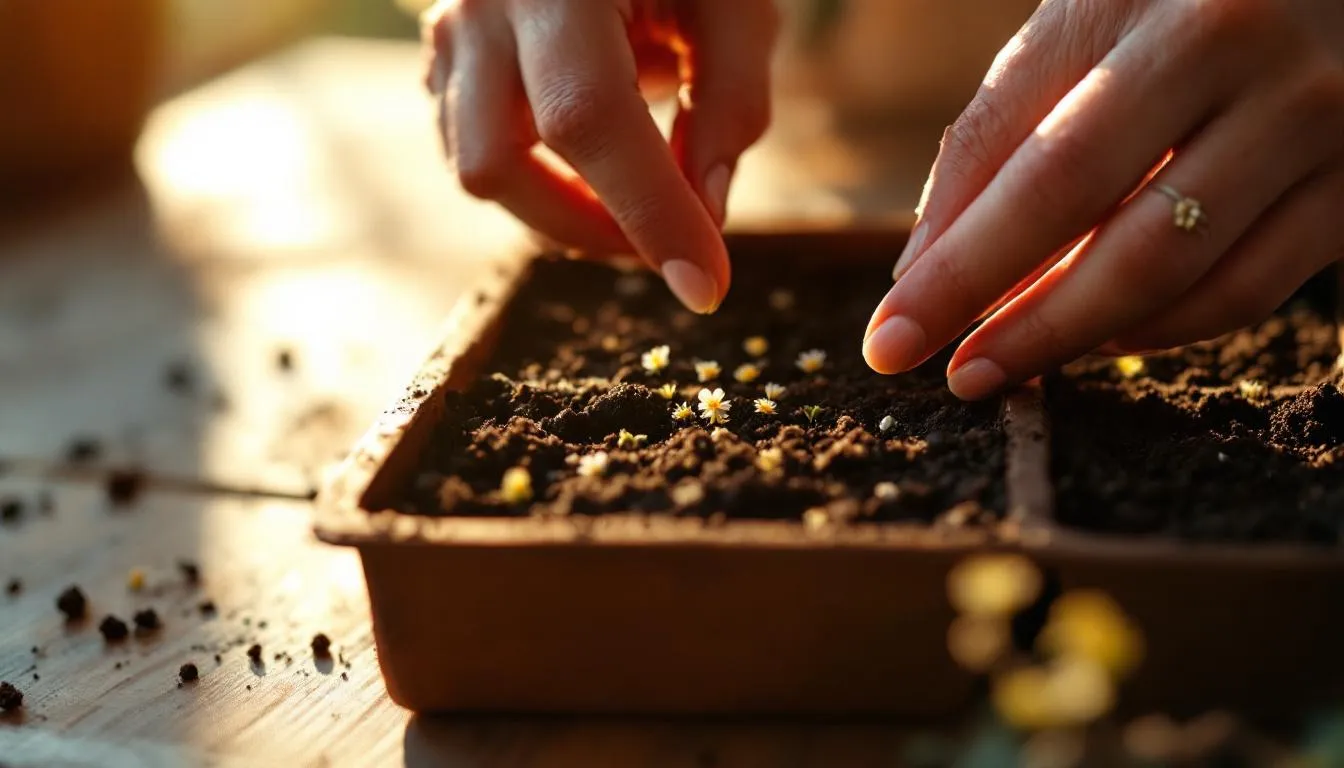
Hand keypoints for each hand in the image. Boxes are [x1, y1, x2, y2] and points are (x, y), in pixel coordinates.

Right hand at [422, 0, 778, 312]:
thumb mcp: (734, 1)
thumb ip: (730, 102)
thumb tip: (707, 212)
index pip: (590, 116)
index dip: (649, 212)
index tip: (706, 286)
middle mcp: (482, 4)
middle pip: (501, 166)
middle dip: (593, 227)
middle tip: (675, 235)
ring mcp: (447, 30)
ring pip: (477, 169)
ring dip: (563, 206)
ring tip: (639, 181)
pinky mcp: (442, 57)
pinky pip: (472, 147)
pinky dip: (538, 176)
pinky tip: (591, 152)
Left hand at [862, 0, 1343, 398]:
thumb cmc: (1179, 0)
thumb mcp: (1081, 25)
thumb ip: (1001, 131)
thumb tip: (922, 272)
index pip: (1018, 150)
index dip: (949, 262)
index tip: (889, 337)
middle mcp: (1239, 44)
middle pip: (1089, 207)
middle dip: (1001, 308)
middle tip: (948, 374)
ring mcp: (1317, 114)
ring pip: (1172, 263)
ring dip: (1070, 333)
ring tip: (1001, 368)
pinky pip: (1249, 287)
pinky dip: (1162, 330)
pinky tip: (1100, 340)